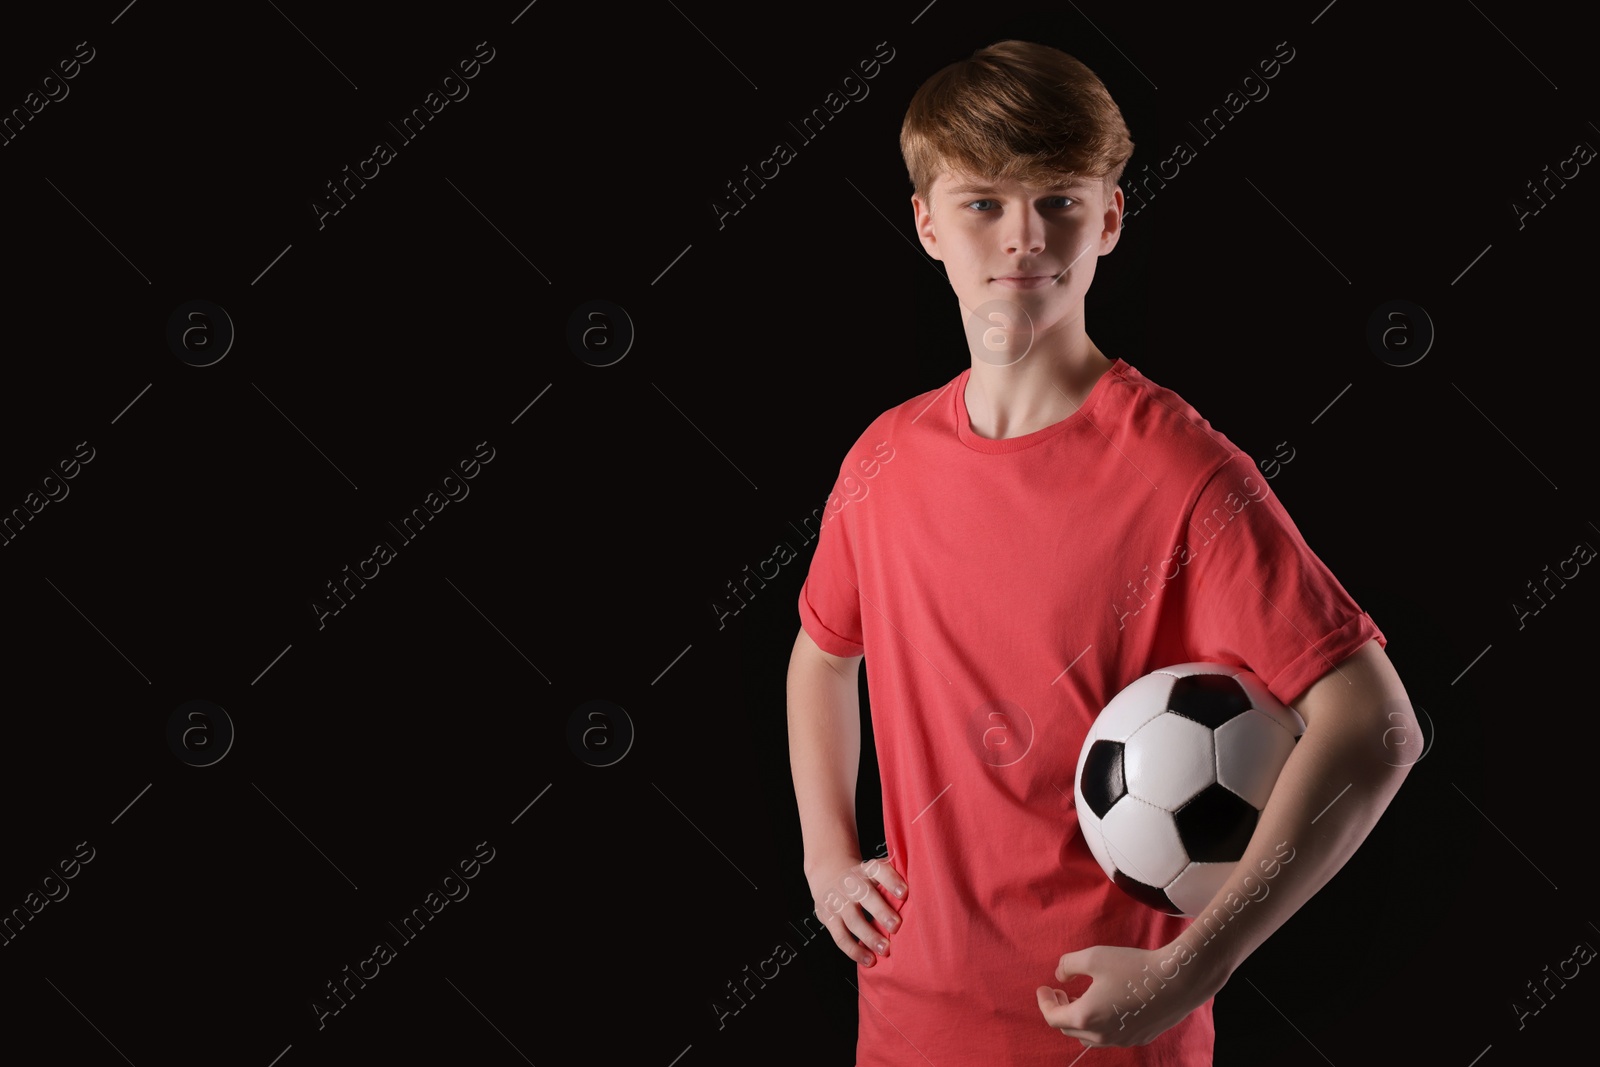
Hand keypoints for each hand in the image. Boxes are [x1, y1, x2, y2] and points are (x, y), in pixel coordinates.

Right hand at [805, 852, 906, 966]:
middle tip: (896, 927)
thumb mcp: (874, 870)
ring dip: (869, 936)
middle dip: (881, 912)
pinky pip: (841, 937)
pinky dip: (854, 950)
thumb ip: (894, 877)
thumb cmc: (862, 877)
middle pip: (865, 896)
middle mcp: (851, 883)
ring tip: (885, 950)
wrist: (827, 874)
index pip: (878, 870)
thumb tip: (924, 889)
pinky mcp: (828, 918)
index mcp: (866, 870)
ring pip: (853, 919)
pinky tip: (869, 960)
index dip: (891, 880)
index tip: (905, 893)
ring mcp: (838, 901)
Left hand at [1035, 943, 1223, 1047]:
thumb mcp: (1093, 957)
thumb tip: (1059, 975)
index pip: (1053, 1018)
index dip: (1044, 1002)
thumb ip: (1069, 965)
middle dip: (1060, 1011)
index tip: (1043, 988)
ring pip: (1090, 1037)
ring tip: (1080, 998)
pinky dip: (1099, 1023)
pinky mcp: (1139, 1038)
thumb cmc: (1133, 967)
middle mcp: (1102, 1035)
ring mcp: (1122, 1040)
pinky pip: (1110, 1036)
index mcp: (1086, 1017)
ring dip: (1079, 1020)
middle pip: (1069, 1029)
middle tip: (1060, 992)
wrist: (1178, 981)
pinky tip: (1106, 1004)